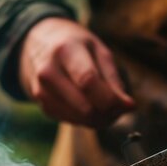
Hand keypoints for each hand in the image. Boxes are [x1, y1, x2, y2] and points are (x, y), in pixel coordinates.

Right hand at [20, 18, 134, 126]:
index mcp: (65, 50)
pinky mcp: (42, 105)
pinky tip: (90, 104)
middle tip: (120, 107)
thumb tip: (130, 107)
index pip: (88, 81)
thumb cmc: (75, 45)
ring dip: (99, 118)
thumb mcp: (98, 50)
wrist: (36, 43)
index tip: (129, 104)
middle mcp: (48, 72)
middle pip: (85, 107)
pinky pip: (72, 121)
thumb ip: (113, 79)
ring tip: (106, 105)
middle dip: (108, 112)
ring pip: (80, 119)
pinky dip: (86, 119)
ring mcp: (41, 91)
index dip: (111, 98)